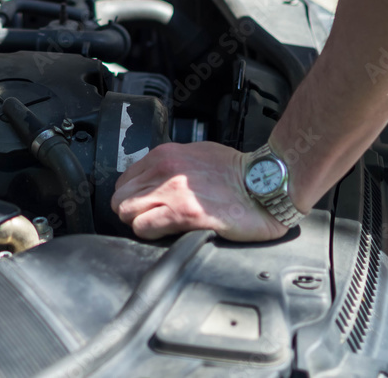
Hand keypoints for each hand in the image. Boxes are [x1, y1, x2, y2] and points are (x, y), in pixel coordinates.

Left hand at [110, 142, 290, 241]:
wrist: (268, 183)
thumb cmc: (237, 173)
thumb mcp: (196, 155)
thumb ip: (169, 167)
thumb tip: (152, 182)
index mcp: (164, 155)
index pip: (125, 180)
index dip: (134, 197)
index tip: (147, 206)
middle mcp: (164, 169)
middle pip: (120, 197)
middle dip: (133, 212)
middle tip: (153, 219)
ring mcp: (172, 191)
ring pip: (126, 212)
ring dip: (140, 223)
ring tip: (162, 226)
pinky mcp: (184, 213)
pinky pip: (143, 227)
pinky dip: (150, 233)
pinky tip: (168, 232)